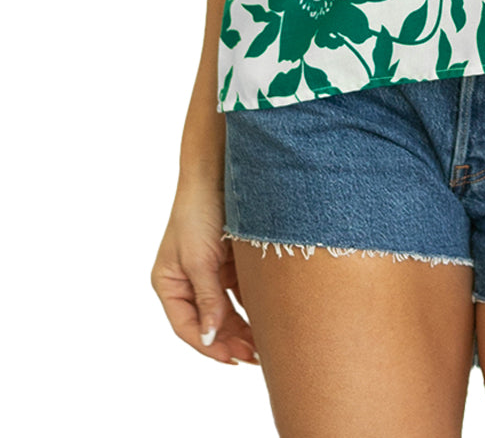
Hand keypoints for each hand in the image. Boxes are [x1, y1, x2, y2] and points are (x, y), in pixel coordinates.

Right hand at [151, 181, 258, 364]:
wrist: (219, 172)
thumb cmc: (199, 212)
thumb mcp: (200, 260)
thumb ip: (208, 299)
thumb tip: (210, 338)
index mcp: (169, 284)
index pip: (187, 326)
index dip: (208, 346)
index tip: (232, 359)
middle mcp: (187, 282)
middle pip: (209, 322)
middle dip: (230, 340)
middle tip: (255, 357)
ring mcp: (209, 273)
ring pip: (226, 311)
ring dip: (243, 328)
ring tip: (264, 346)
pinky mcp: (228, 263)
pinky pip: (240, 294)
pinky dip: (252, 307)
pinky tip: (267, 320)